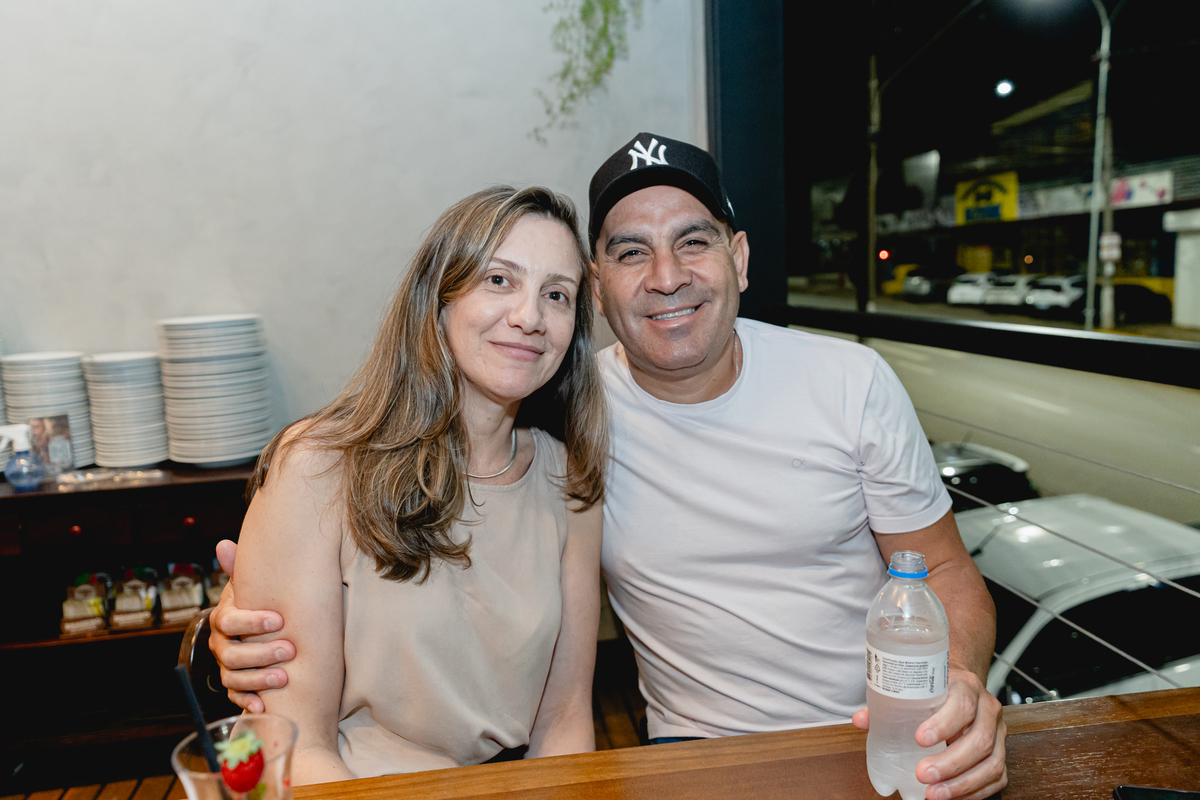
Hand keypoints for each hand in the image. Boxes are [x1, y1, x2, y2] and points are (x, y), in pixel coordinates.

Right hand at [209, 539, 295, 712]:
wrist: (266, 626)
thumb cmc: (263, 602)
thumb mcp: (255, 585)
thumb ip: (241, 568)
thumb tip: (224, 544)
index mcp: (224, 617)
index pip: (228, 621)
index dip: (251, 621)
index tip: (278, 620)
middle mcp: (221, 643)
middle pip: (230, 653)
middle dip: (261, 653)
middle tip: (290, 650)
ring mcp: (228, 665)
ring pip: (233, 676)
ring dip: (258, 678)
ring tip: (285, 677)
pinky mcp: (236, 684)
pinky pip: (235, 696)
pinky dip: (248, 701)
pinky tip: (264, 704)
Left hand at [852, 669, 1006, 799]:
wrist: (960, 683)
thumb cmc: (935, 687)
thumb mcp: (915, 685)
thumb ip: (887, 703)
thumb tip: (860, 720)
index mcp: (965, 686)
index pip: (962, 705)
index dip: (943, 724)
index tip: (919, 739)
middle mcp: (987, 708)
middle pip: (979, 740)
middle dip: (950, 763)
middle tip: (922, 774)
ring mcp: (998, 732)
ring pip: (992, 762)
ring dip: (962, 783)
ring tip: (934, 794)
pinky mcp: (1000, 751)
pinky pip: (997, 777)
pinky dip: (975, 791)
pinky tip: (953, 796)